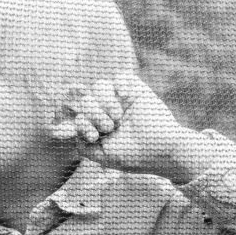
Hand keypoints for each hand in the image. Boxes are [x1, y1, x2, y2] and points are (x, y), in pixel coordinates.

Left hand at [50, 74, 193, 179]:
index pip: (78, 114)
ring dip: (105, 102)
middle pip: (86, 99)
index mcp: (98, 125)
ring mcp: (121, 100)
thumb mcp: (104, 157)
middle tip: (111, 127)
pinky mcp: (136, 91)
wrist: (163, 150)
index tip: (96, 136)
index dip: (82, 123)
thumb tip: (72, 132)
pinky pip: (121, 77)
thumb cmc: (135, 156)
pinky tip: (126, 97)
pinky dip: (120, 85)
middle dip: (94, 114)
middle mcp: (107, 111)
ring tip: (118, 117)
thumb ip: (85, 147)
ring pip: (99, 86)